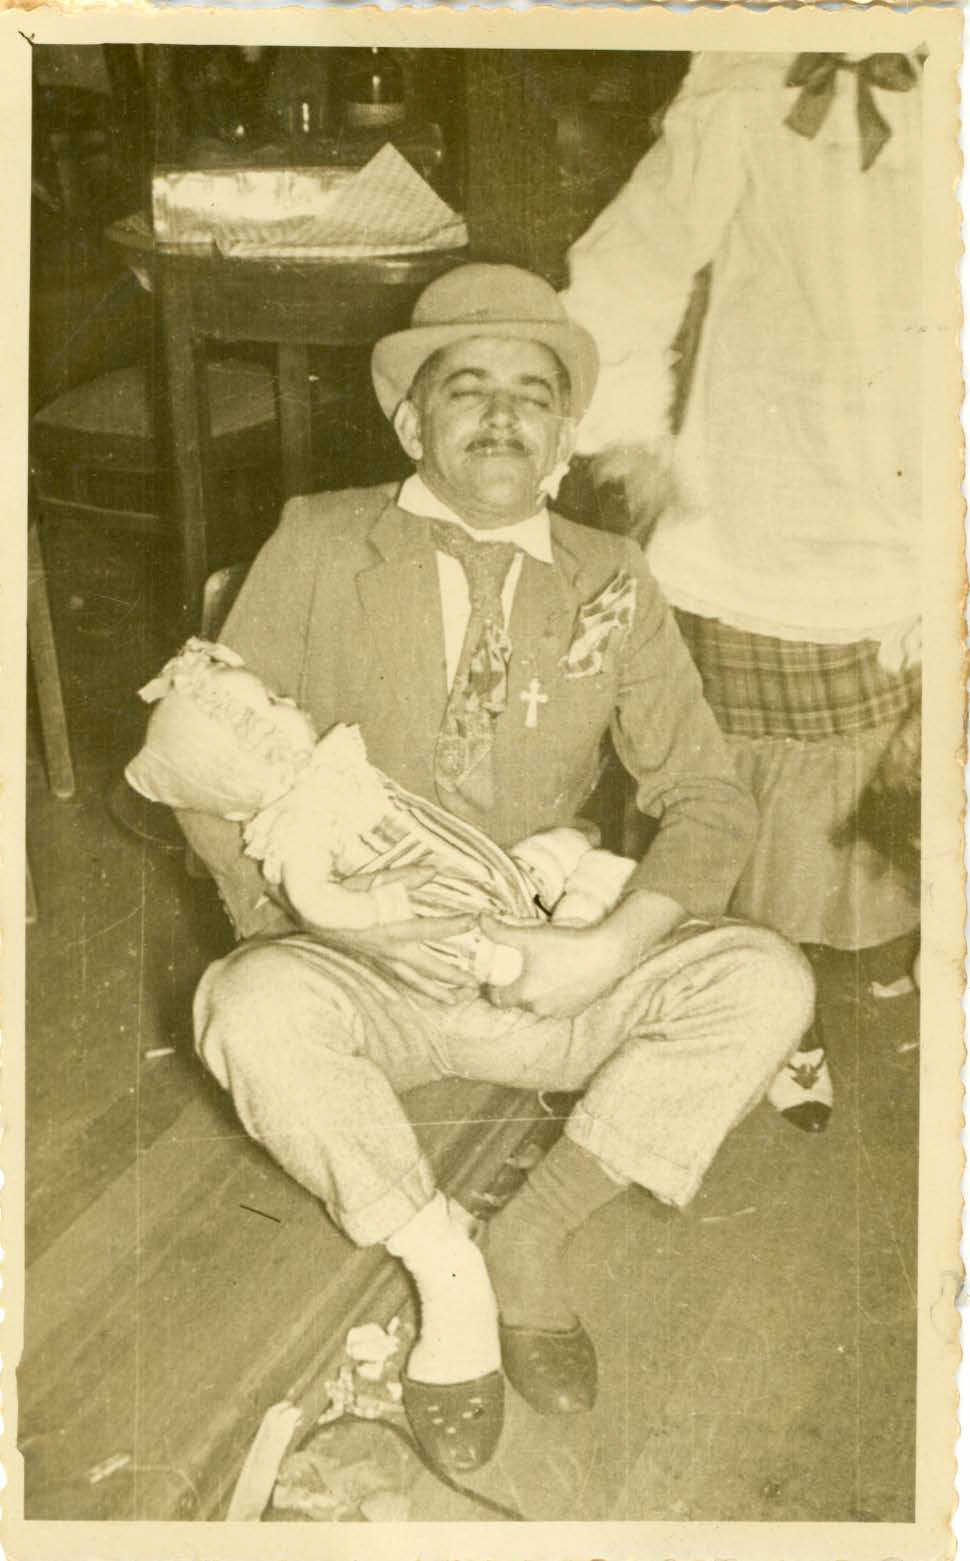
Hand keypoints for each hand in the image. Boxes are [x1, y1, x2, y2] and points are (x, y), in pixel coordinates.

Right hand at [293, 865, 478, 1003]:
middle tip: (475, 982)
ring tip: (457, 999)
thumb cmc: (344, 895)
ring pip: (415, 980)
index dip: (455, 924)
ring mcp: (384, 958)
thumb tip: (434, 870)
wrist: (315, 915)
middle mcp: (392, 948)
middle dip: (453, 975)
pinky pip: (402, 978)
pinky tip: (429, 992)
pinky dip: (418, 987)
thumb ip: (406, 877)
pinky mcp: (377, 961)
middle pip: (429, 967)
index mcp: (393, 927)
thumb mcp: (374, 880)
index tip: (476, 920)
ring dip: (437, 990)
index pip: (431, 928)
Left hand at [478, 914, 625, 1018]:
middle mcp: (540, 1008)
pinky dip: (555, 993)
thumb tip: (480, 920)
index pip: (497, 999)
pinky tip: (561, 975)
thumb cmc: (567, 945)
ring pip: (539, 1003)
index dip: (492, 988)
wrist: (607, 954)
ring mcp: (560, 1011)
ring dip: (536, 990)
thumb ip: (501, 931)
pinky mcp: (577, 1009)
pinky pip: (558, 1004)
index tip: (494, 976)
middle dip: (517, 986)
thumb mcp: (530, 935)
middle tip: (519, 967)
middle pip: (519, 1000)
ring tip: (541, 969)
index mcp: (525, 994)